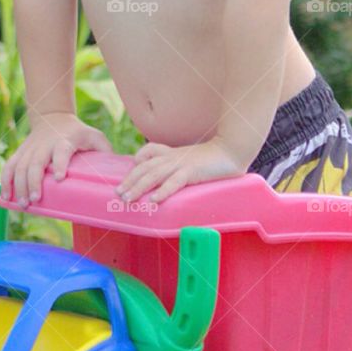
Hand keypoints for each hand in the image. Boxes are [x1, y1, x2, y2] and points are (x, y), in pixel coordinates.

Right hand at [0, 114, 112, 204]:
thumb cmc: (78, 132)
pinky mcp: (20, 152)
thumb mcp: (94, 136)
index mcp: (64, 140)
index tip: (58, 178)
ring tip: (23, 205)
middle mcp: (45, 144)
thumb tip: (118, 174)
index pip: (61, 151)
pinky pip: (9, 166)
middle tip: (34, 199)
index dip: (59, 163)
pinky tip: (5, 196)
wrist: (52, 117)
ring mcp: (30, 148)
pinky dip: (5, 181)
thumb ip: (104, 151)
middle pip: (35, 162)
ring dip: (18, 185)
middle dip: (33, 181)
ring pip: (20, 166)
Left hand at [116, 138, 247, 204]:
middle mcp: (172, 156)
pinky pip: (174, 182)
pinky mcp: (192, 171)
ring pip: (154, 175)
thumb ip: (177, 162)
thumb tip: (166, 174)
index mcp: (172, 153)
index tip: (126, 178)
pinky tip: (154, 200)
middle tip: (118, 193)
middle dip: (130, 180)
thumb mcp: (190, 158)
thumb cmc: (213, 157)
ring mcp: (181, 163)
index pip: (147, 154)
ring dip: (139, 187)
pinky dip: (163, 191)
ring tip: (128, 199)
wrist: (232, 150)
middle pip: (145, 167)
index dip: (135, 164)